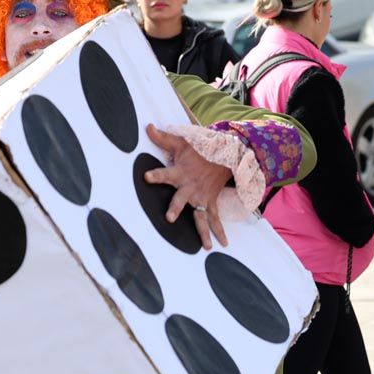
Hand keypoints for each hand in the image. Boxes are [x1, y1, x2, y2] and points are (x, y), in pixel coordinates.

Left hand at [143, 124, 231, 249]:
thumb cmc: (199, 150)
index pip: (165, 174)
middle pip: (181, 199)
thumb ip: (163, 138)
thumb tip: (148, 127)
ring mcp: (201, 197)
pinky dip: (219, 231)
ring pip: (200, 215)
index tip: (147, 177)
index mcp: (180, 173)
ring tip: (206, 246)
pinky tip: (222, 244)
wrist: (225, 154)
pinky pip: (215, 218)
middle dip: (175, 208)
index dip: (156, 175)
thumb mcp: (181, 142)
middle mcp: (190, 187)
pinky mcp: (210, 202)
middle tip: (169, 217)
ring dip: (203, 230)